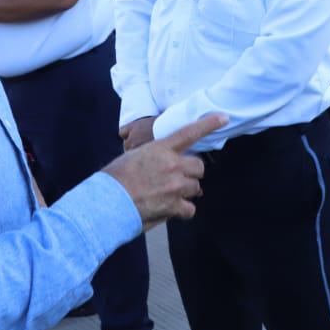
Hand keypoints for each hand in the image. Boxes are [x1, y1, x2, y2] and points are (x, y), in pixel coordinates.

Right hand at [103, 114, 225, 229]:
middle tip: (177, 179)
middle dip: (191, 173)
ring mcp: (175, 185)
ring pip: (195, 188)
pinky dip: (182, 211)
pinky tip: (169, 210)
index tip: (223, 118)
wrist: (106, 202)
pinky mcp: (173, 205)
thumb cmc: (115, 179)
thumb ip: (154, 157)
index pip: (189, 132)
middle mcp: (172, 165)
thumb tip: (163, 165)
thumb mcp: (133, 156)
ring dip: (185, 192)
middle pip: (199, 167)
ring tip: (166, 196)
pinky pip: (190, 209)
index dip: (208, 124)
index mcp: (160, 149)